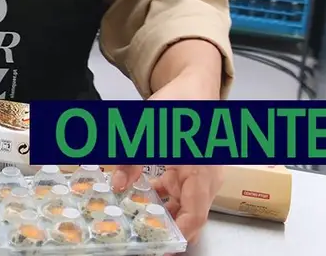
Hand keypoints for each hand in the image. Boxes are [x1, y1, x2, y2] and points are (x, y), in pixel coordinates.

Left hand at [111, 65, 223, 241]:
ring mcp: (202, 176)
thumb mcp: (148, 128)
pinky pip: (179, 192)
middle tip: (142, 234)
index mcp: (203, 172)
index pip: (196, 215)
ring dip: (162, 211)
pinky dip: (162, 197)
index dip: (180, 234)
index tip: (163, 246)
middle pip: (189, 214)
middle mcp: (207, 179)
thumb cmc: (180, 104)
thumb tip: (118, 186)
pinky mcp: (193, 171)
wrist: (194, 86)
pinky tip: (141, 196)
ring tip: (136, 218)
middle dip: (166, 226)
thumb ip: (132, 157)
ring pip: (183, 204)